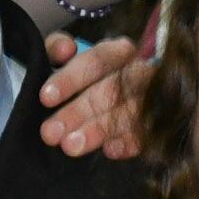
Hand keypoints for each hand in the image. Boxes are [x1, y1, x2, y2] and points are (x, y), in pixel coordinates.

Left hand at [37, 30, 149, 159]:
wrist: (100, 97)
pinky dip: (127, 143)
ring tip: (71, 146)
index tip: (46, 97)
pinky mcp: (152, 128)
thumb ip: (56, 48)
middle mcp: (138, 74)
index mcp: (118, 52)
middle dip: (79, 111)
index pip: (97, 61)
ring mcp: (149, 102)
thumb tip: (66, 49)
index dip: (70, 78)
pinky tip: (109, 150)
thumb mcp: (63, 56)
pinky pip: (143, 136)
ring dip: (98, 131)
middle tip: (51, 132)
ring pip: (126, 115)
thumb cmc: (80, 76)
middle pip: (111, 91)